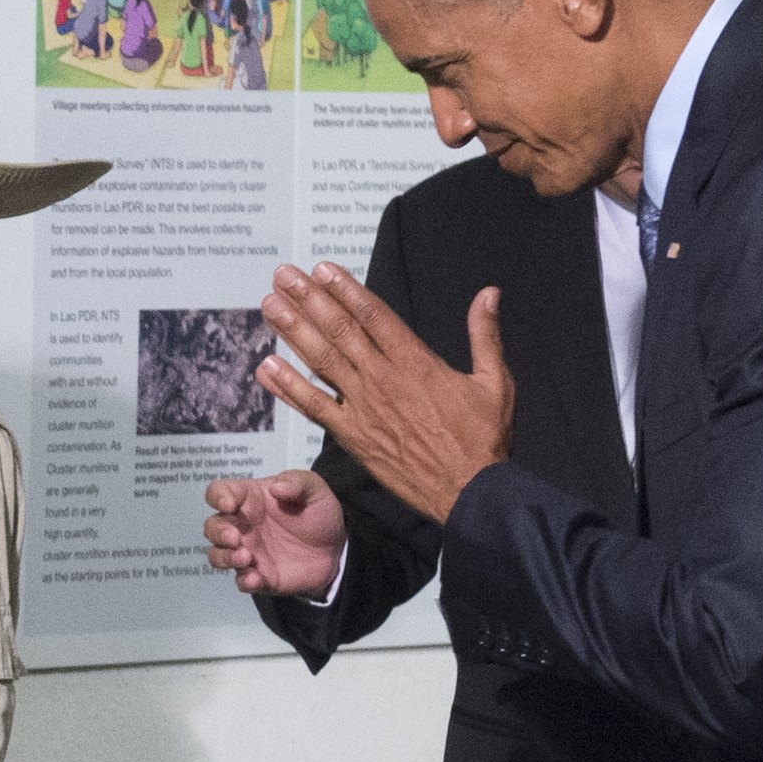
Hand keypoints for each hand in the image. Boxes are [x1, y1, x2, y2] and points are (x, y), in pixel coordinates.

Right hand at [202, 470, 347, 598]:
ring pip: (218, 555)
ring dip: (224, 557)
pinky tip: (256, 578)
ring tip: (245, 558)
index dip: (218, 496)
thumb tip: (276, 487)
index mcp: (251, 499)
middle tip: (235, 538)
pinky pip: (241, 581)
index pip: (220, 492)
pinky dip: (244, 580)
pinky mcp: (259, 576)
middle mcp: (243, 526)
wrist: (337, 550)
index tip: (229, 504)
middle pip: (212, 526)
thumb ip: (298, 482)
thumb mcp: (315, 490)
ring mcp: (248, 552)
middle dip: (217, 532)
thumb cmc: (319, 515)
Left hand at [256, 267, 511, 527]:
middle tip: (284, 275)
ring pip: (322, 361)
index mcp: (417, 362)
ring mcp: (365, 408)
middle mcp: (384, 379)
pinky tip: (267, 367)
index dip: (345, 289)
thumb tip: (489, 294)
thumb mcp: (495, 382)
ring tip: (270, 304)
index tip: (322, 268)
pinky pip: (315, 407)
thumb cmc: (483, 440)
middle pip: (340, 330)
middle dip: (310, 299)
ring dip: (293, 331)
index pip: (374, 315)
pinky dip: (289, 387)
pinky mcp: (354, 437)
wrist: (469, 492)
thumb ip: (485, 336)